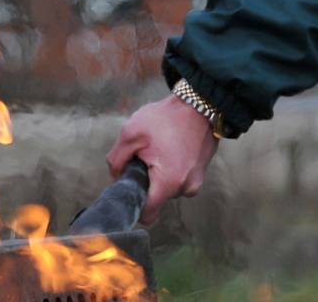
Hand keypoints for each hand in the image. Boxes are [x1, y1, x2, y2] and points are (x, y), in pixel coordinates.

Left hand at [105, 94, 219, 224]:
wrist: (200, 103)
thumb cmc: (166, 118)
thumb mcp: (131, 134)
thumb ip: (116, 160)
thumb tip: (115, 177)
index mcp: (168, 183)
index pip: (148, 214)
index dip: (134, 205)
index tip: (128, 190)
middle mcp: (186, 188)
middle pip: (157, 198)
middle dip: (147, 181)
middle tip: (144, 156)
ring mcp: (197, 181)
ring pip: (168, 187)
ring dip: (160, 174)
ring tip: (159, 149)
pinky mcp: (201, 172)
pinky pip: (180, 178)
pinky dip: (172, 168)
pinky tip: (170, 148)